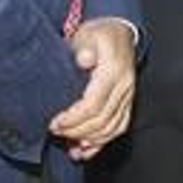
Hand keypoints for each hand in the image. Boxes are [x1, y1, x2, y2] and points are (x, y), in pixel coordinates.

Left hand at [49, 18, 136, 160]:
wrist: (119, 33)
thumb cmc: (99, 35)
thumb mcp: (88, 34)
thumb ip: (85, 47)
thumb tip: (84, 60)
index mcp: (113, 71)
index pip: (94, 104)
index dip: (73, 119)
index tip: (55, 123)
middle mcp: (124, 87)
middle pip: (102, 120)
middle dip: (76, 131)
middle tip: (56, 131)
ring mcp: (128, 97)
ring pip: (111, 128)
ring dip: (89, 140)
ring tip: (69, 143)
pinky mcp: (127, 103)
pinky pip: (119, 128)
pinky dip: (102, 142)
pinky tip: (86, 149)